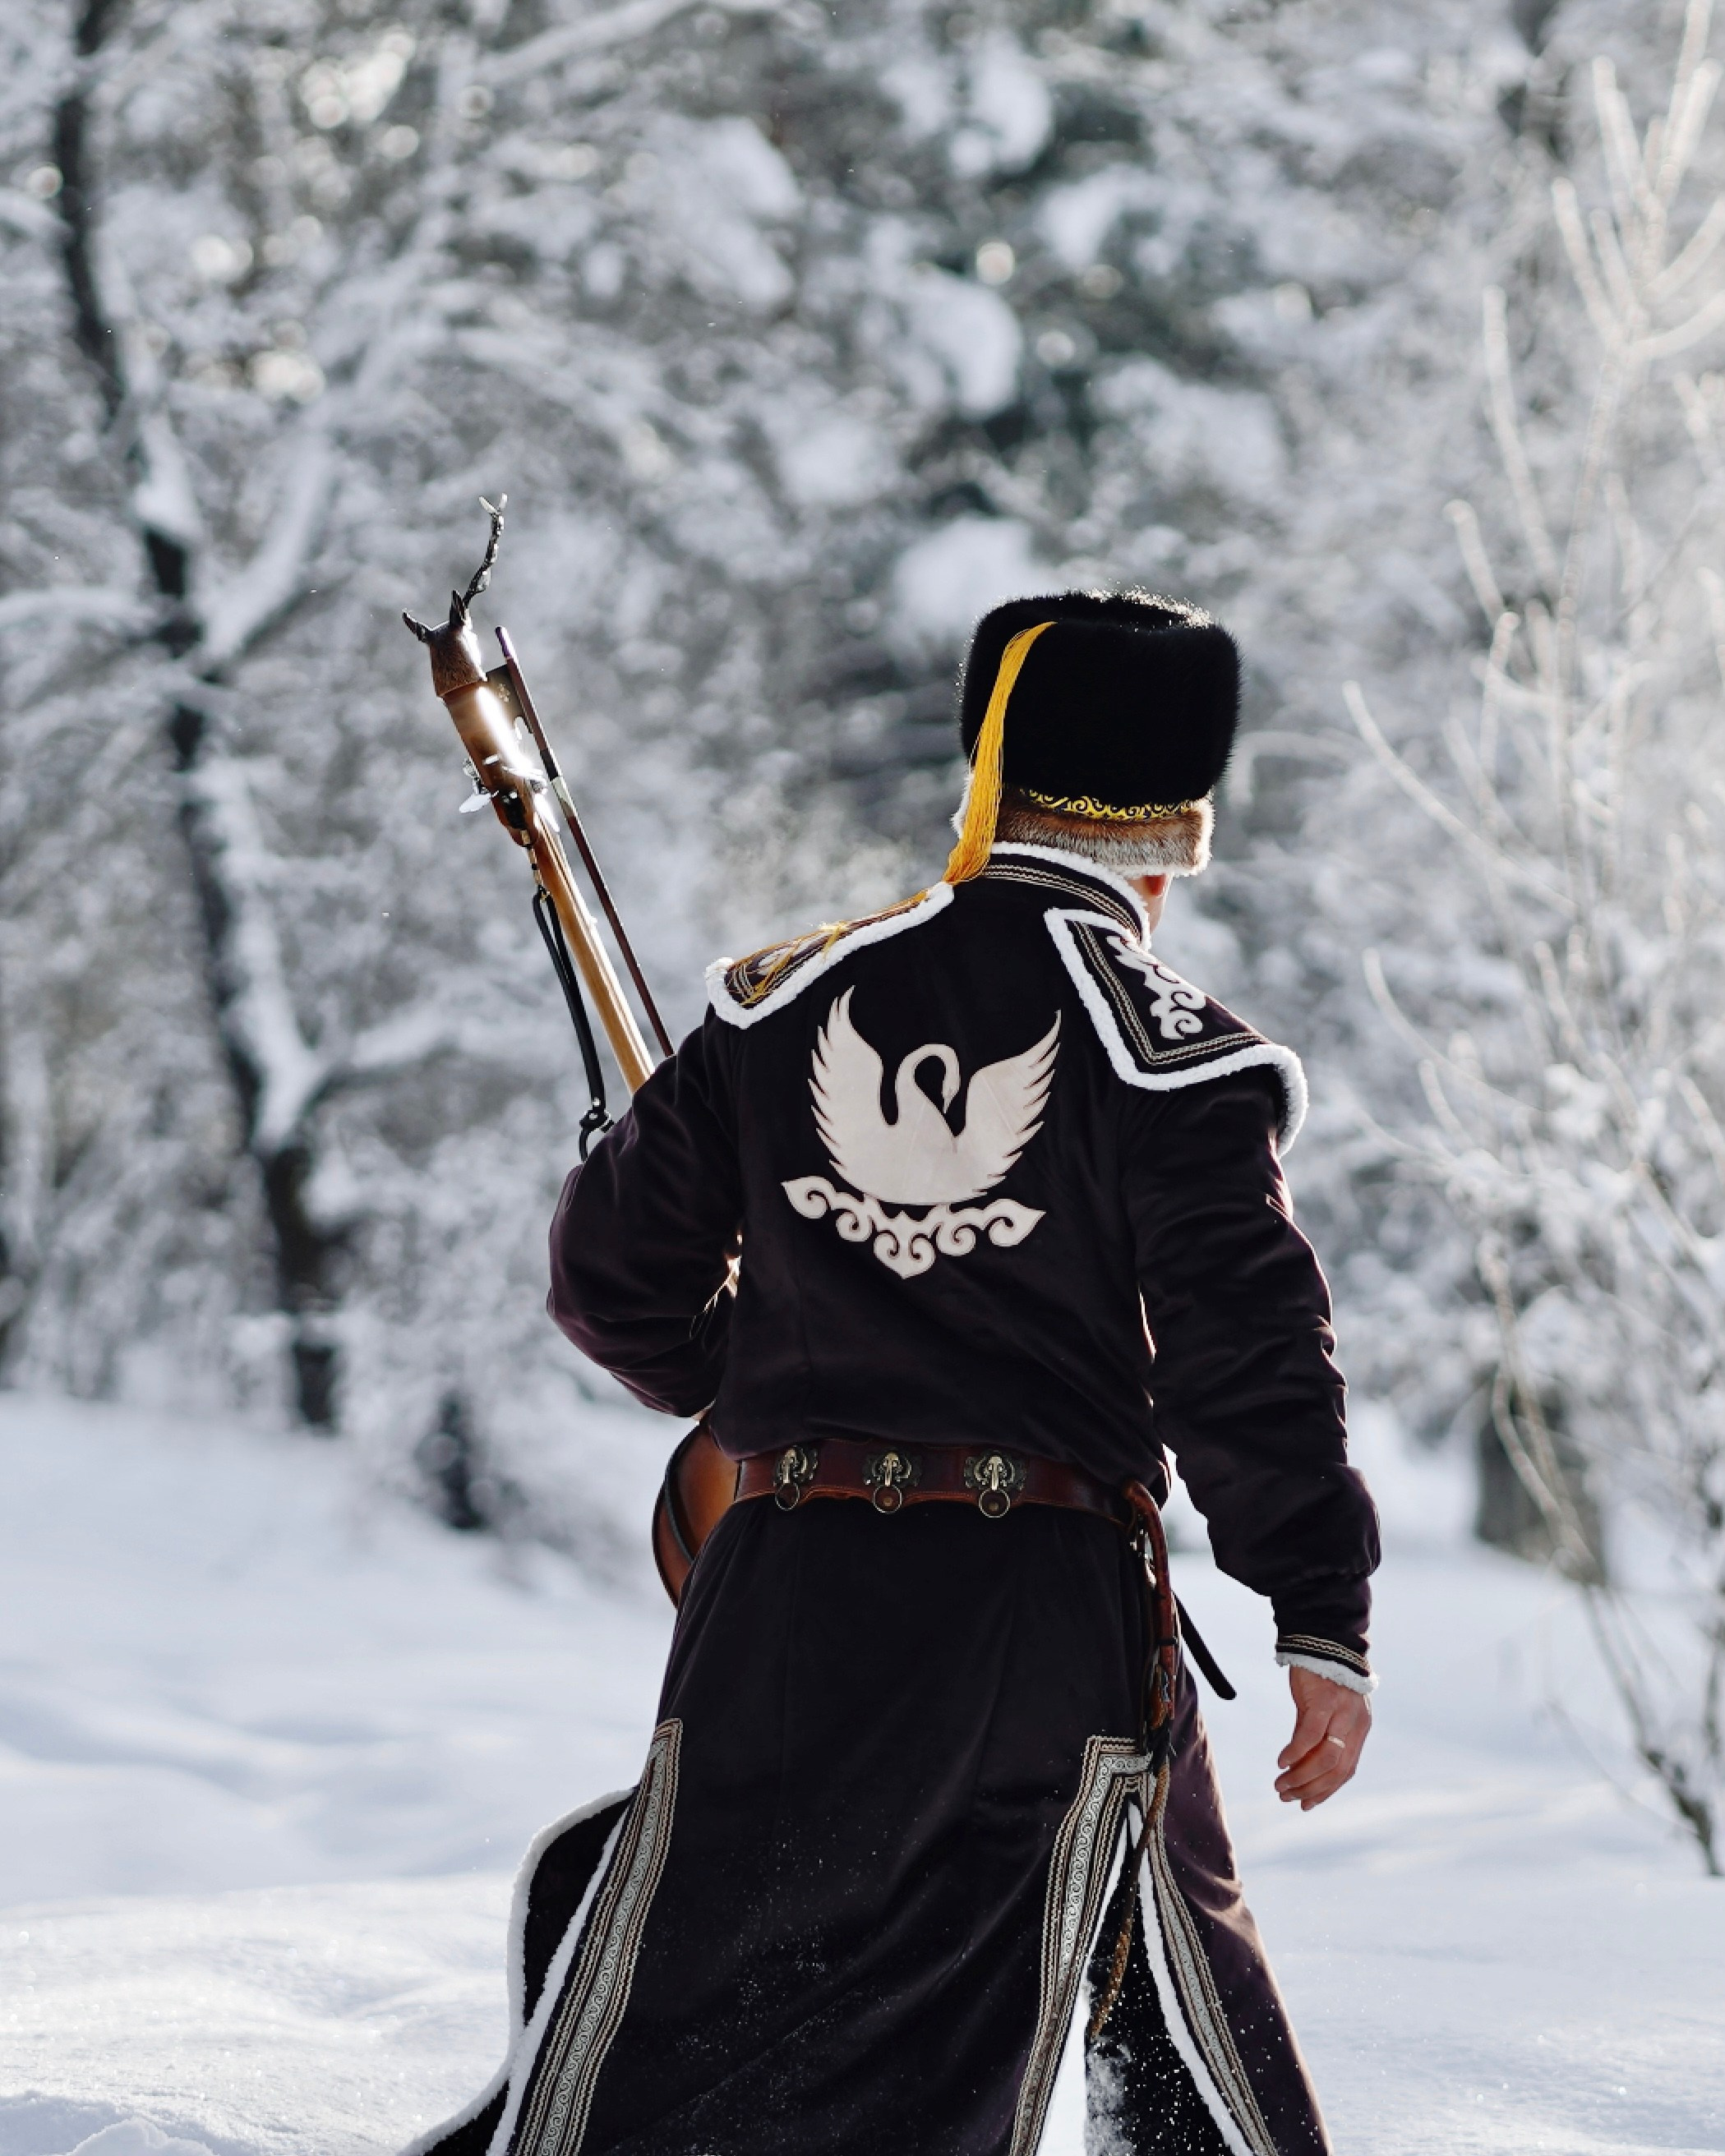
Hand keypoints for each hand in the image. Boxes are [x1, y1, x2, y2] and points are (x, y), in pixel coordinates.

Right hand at [1275, 1665, 1369, 1808]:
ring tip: (1280, 1785)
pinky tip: (1281, 1762)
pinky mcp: (1325, 1700)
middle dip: (1311, 1789)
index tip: (1305, 1804)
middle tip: (1287, 1797)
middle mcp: (1356, 1724)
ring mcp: (1343, 1713)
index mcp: (1359, 1728)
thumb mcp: (1325, 1709)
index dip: (1326, 1791)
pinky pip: (1310, 1735)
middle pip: (1337, 1770)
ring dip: (1301, 1777)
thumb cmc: (1323, 1674)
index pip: (1346, 1770)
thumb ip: (1316, 1736)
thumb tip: (1298, 1765)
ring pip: (1326, 1758)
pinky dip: (1296, 1753)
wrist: (1324, 1636)